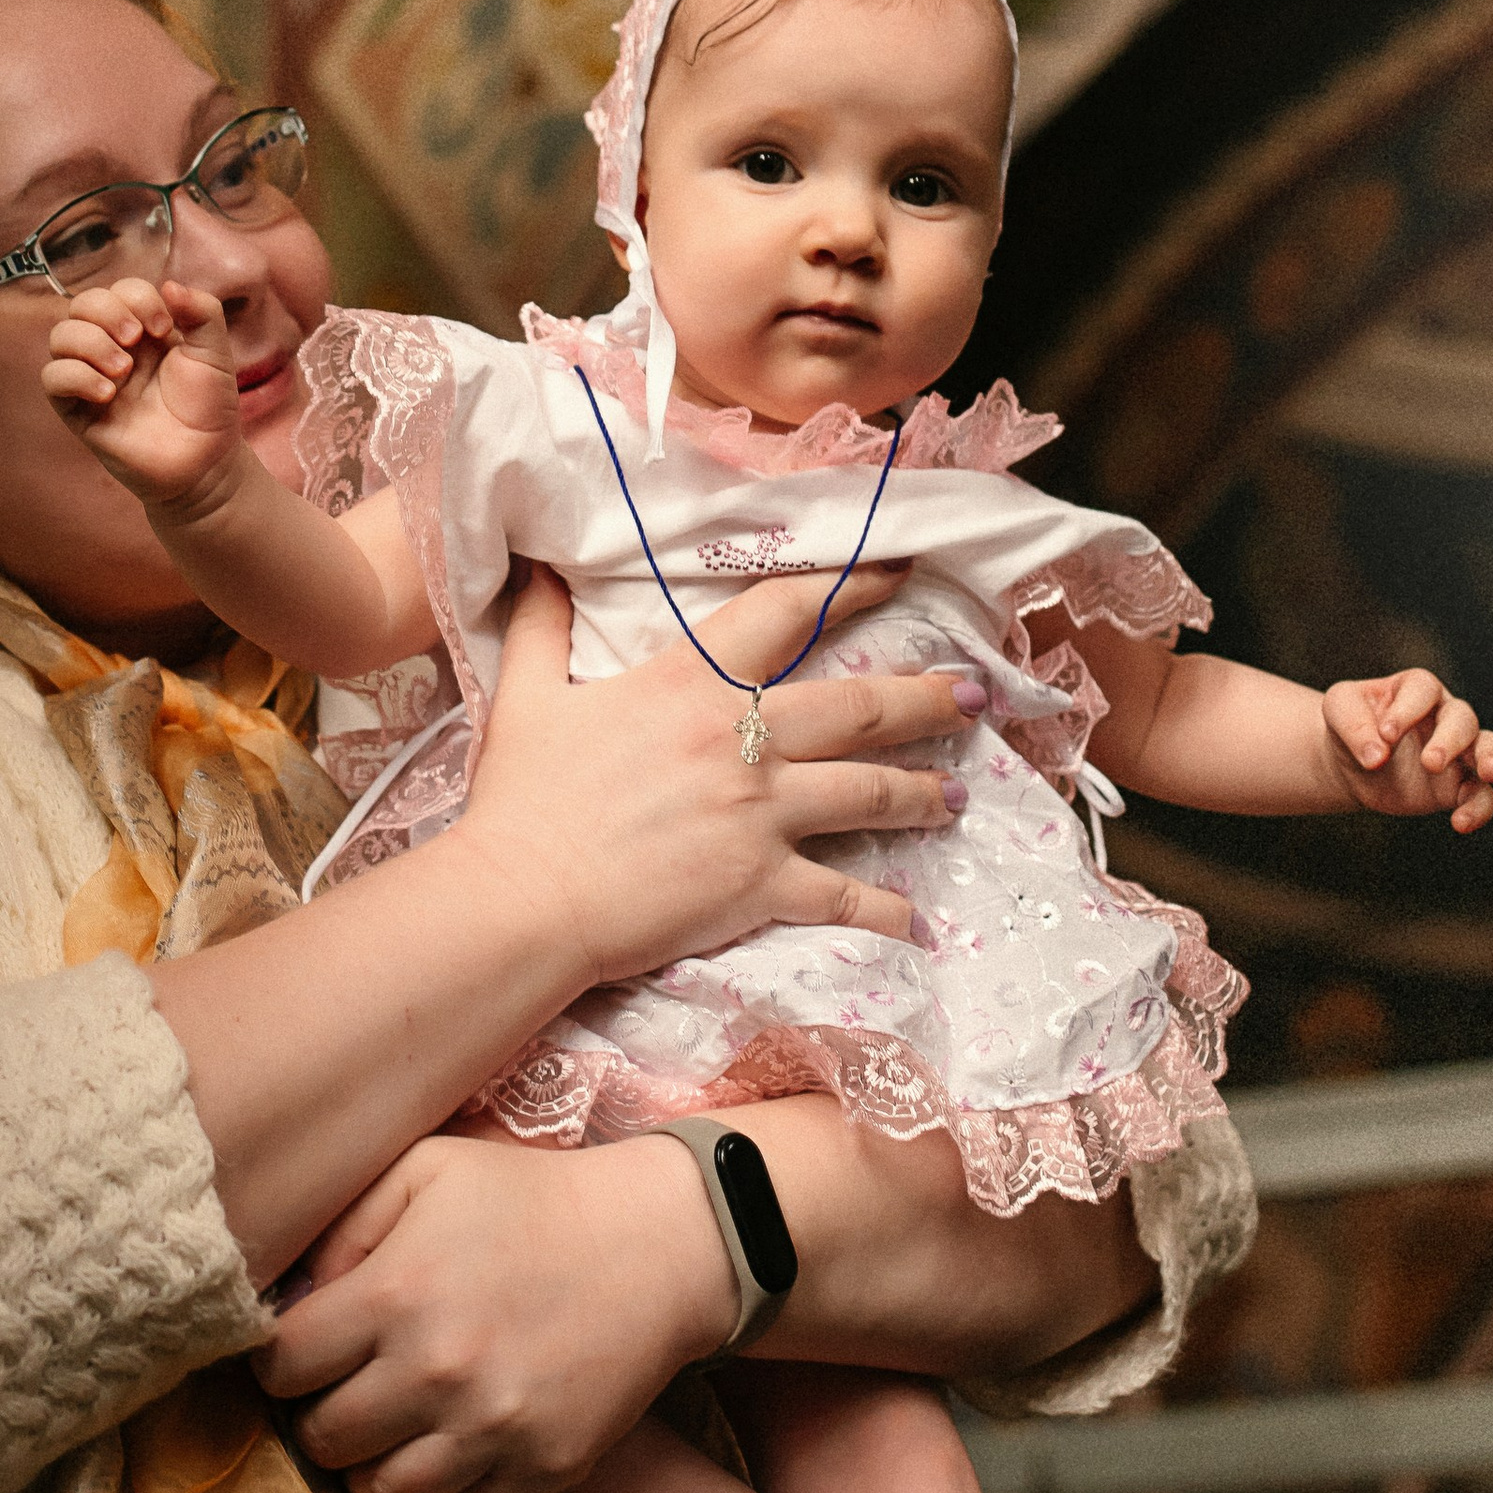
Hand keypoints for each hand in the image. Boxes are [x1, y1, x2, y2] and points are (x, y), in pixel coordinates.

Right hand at [40, 274, 238, 517]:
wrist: (204, 462)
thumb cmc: (209, 407)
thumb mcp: (215, 352)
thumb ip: (202, 312)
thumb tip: (169, 284)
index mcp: (144, 329)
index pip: (120, 290)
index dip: (137, 298)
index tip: (164, 328)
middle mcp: (113, 347)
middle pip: (83, 304)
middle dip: (108, 312)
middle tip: (136, 340)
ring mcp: (93, 377)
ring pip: (61, 336)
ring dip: (90, 343)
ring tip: (123, 371)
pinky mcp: (78, 410)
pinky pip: (52, 379)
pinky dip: (75, 376)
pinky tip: (108, 393)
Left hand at [264, 1131, 734, 1492]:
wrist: (659, 1245)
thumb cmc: (533, 1196)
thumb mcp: (428, 1169)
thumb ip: (343, 1223)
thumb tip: (289, 1295)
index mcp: (396, 1294)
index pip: (280, 1366)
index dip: (280, 1358)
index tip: (304, 1349)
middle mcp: (437, 1373)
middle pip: (321, 1439)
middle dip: (319, 1413)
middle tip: (346, 1388)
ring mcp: (492, 1430)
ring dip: (370, 1463)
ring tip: (390, 1426)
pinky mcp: (541, 1470)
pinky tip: (442, 1451)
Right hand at [447, 563, 983, 983]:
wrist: (519, 898)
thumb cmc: (521, 801)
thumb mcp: (525, 696)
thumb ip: (541, 627)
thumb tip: (540, 570)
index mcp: (689, 682)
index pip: (787, 612)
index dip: (850, 584)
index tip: (898, 570)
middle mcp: (741, 739)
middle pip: (858, 705)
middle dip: (924, 696)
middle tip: (973, 693)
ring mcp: (760, 813)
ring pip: (869, 791)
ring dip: (922, 792)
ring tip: (957, 796)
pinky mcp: (762, 883)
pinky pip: (843, 896)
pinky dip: (884, 911)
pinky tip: (915, 922)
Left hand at [1322, 669, 1492, 830]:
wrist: (1352, 764)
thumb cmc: (1350, 726)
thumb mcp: (1337, 710)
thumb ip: (1352, 723)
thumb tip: (1377, 757)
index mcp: (1415, 689)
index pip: (1423, 690)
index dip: (1408, 710)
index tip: (1386, 735)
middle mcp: (1444, 715)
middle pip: (1462, 717)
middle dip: (1450, 739)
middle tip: (1429, 763)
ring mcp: (1457, 751)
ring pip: (1487, 747)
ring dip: (1491, 758)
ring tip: (1490, 774)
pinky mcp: (1457, 786)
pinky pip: (1481, 795)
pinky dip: (1479, 808)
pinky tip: (1461, 823)